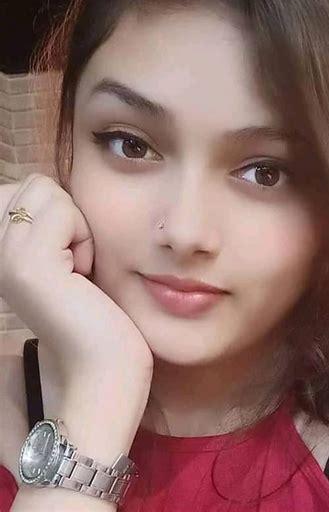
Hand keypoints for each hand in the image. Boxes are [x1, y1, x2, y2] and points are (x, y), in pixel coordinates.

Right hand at [0, 173, 153, 383]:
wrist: (101, 362)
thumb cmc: (91, 307)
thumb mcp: (60, 256)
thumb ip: (45, 223)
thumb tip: (44, 187)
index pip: (22, 187)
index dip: (57, 213)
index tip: (62, 258)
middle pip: (37, 184)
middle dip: (67, 216)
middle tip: (71, 263)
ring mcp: (3, 256)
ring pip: (50, 192)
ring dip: (77, 227)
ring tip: (76, 270)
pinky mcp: (28, 264)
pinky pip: (65, 212)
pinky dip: (84, 239)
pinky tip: (81, 275)